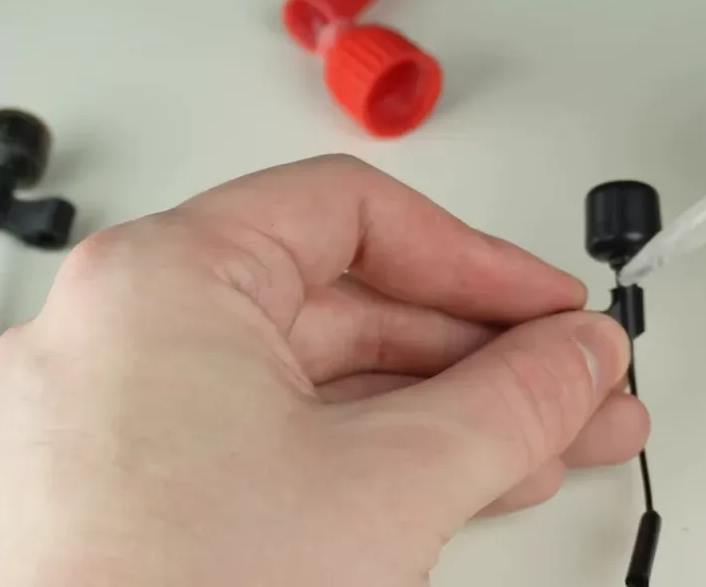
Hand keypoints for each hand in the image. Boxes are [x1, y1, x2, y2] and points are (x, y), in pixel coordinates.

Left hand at [0, 156, 649, 586]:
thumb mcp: (391, 484)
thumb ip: (512, 400)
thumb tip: (576, 356)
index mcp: (160, 281)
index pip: (351, 214)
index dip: (474, 259)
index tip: (548, 308)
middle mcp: (129, 334)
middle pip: (348, 303)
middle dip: (482, 353)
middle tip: (570, 379)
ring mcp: (130, 417)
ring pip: (328, 380)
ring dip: (450, 411)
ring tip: (555, 439)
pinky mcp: (145, 490)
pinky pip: (288, 438)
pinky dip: (382, 454)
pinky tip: (474, 476)